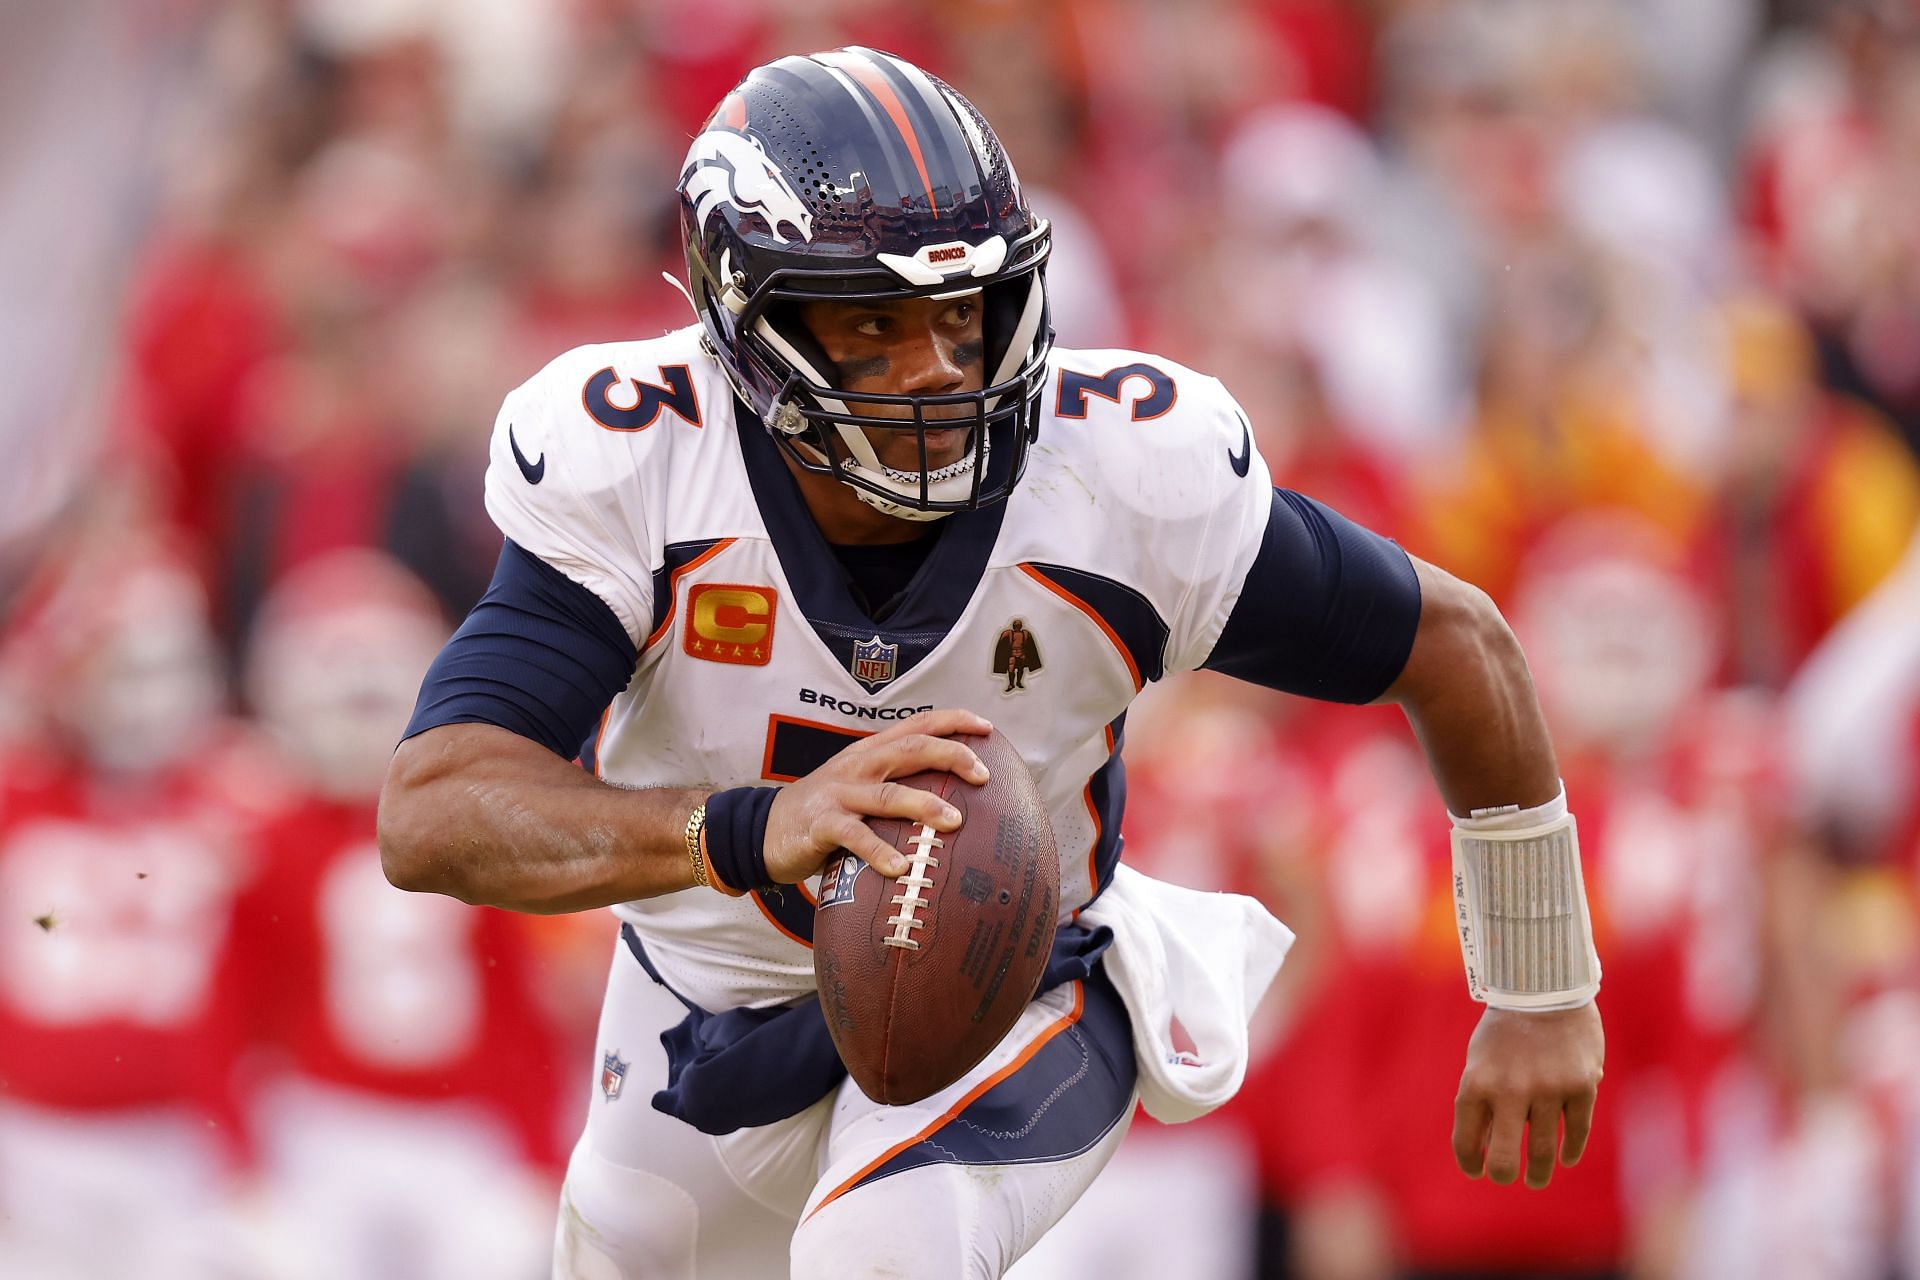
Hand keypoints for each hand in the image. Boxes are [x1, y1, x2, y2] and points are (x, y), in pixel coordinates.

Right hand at [762, 708, 991, 883]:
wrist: (762, 829)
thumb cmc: (823, 813)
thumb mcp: (858, 789)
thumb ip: (894, 788)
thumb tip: (952, 803)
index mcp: (869, 753)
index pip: (916, 725)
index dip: (952, 721)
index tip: (987, 727)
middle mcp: (857, 766)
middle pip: (909, 749)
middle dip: (950, 755)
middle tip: (983, 774)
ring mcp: (838, 794)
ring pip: (887, 793)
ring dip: (923, 805)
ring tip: (954, 821)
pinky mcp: (821, 824)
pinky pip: (855, 836)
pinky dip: (879, 851)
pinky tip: (902, 868)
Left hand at [1452, 1000, 1603, 1189]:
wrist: (1545, 989)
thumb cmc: (1505, 1031)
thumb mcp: (1480, 1061)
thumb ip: (1482, 1104)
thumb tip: (1486, 1150)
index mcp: (1477, 1082)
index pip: (1467, 1140)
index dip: (1471, 1162)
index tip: (1477, 1171)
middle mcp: (1511, 1090)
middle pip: (1506, 1158)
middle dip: (1504, 1175)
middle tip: (1507, 1178)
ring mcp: (1549, 1089)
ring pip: (1544, 1151)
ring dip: (1541, 1172)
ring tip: (1538, 1179)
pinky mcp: (1581, 1085)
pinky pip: (1577, 1131)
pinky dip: (1570, 1151)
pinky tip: (1566, 1159)